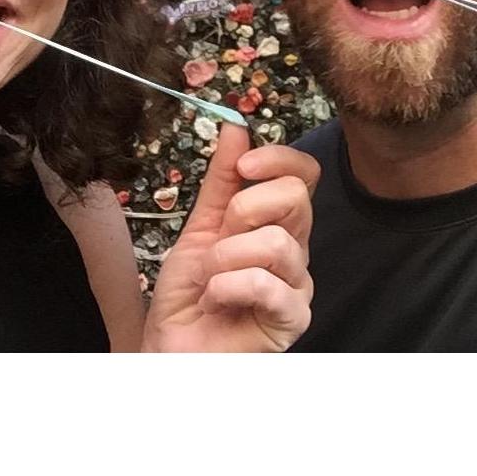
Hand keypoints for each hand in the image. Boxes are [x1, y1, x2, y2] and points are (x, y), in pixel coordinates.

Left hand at [142, 124, 318, 351]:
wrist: (173, 348)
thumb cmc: (190, 293)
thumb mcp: (199, 224)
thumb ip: (220, 178)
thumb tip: (235, 127)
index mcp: (278, 222)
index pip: (303, 174)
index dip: (277, 159)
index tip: (242, 168)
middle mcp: (296, 249)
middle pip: (296, 198)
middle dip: (243, 210)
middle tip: (218, 236)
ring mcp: (297, 285)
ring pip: (277, 242)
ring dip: (226, 257)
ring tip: (209, 277)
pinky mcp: (291, 319)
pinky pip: (267, 284)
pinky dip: (228, 287)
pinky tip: (215, 300)